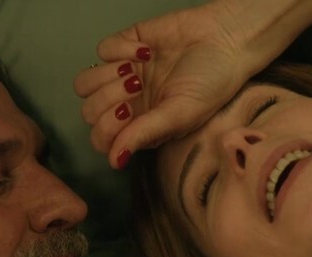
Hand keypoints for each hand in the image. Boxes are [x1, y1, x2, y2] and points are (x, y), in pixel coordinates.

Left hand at [74, 2, 252, 168]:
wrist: (226, 40)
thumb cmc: (212, 83)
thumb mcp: (181, 114)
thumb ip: (145, 134)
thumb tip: (115, 161)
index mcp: (141, 127)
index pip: (102, 140)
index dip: (106, 129)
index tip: (130, 112)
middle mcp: (128, 103)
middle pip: (89, 112)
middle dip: (108, 100)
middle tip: (137, 87)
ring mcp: (122, 74)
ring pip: (85, 84)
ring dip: (106, 77)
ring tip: (136, 71)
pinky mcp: (124, 45)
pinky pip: (102, 50)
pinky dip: (119, 50)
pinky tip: (146, 50)